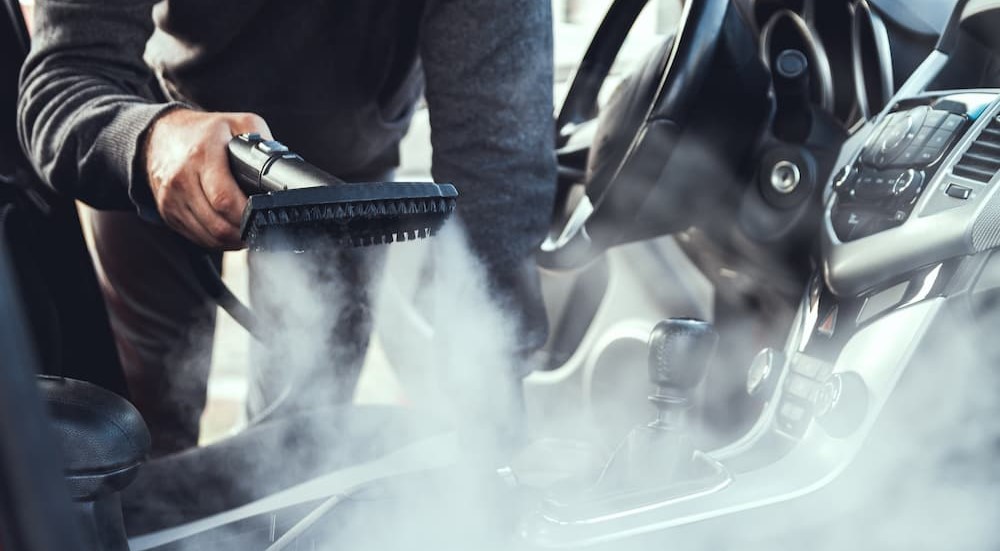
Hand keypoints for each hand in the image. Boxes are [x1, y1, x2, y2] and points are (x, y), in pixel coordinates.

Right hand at [145, 108, 271, 248]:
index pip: (225, 199)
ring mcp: (171, 199)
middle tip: (259, 228)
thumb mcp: (238, 123)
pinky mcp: (167, 213)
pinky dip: (216, 241)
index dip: (247, 216)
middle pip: (217, 225)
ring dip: (231, 241)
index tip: (262, 217)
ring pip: (208, 237)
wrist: (159, 135)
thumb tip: (281, 169)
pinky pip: (197, 238)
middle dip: (243, 232)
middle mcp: (182, 179)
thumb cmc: (204, 131)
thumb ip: (263, 143)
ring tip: (246, 231)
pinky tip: (228, 231)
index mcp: (202, 156)